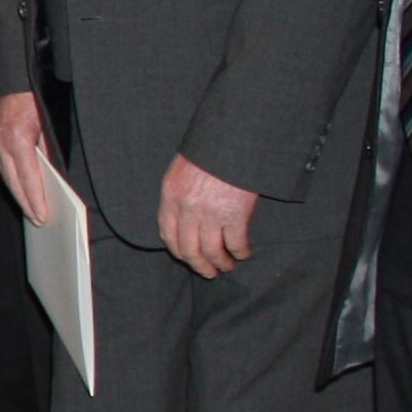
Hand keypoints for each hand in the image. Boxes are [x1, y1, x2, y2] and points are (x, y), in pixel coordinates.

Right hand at [0, 93, 51, 225]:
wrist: (17, 76)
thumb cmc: (36, 98)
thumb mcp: (49, 124)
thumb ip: (48, 149)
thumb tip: (53, 175)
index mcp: (18, 136)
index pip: (28, 176)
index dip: (35, 198)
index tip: (42, 216)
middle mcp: (2, 140)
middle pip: (13, 180)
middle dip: (26, 202)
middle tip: (38, 221)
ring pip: (6, 175)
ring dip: (19, 195)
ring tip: (32, 212)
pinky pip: (3, 165)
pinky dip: (13, 181)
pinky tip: (23, 192)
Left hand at [158, 154, 256, 278]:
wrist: (233, 139)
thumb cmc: (210, 150)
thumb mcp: (182, 167)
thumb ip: (179, 192)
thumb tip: (182, 215)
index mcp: (171, 196)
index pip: (167, 234)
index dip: (178, 251)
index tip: (186, 258)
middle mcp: (187, 209)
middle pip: (189, 249)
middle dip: (199, 265)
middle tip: (208, 272)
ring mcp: (211, 214)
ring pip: (212, 252)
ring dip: (220, 263)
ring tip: (226, 267)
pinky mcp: (235, 216)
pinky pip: (236, 244)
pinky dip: (240, 253)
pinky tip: (243, 255)